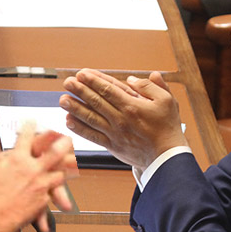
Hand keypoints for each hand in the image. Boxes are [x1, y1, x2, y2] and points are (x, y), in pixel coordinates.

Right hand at [0, 123, 71, 231]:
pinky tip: (63, 192)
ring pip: (59, 174)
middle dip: (62, 144)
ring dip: (64, 170)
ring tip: (73, 165)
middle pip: (54, 152)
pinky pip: (52, 194)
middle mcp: (32, 168)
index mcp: (17, 158)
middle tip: (68, 138)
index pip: (26, 137)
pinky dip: (56, 193)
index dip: (29, 126)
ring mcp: (40, 184)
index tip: (32, 120)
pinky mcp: (43, 199)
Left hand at [59, 69, 187, 170]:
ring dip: (75, 108)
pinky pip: (92, 136)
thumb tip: (132, 79)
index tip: (81, 73)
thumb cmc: (168, 127)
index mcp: (133, 106)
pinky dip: (79, 129)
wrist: (167, 157)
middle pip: (96, 102)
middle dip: (79, 91)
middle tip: (67, 82)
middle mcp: (121, 119)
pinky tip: (68, 121)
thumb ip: (151, 87)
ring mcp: (115, 134)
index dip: (93, 81)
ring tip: (62, 99)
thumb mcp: (167, 101)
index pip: (108, 90)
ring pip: (90, 118)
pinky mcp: (112, 146)